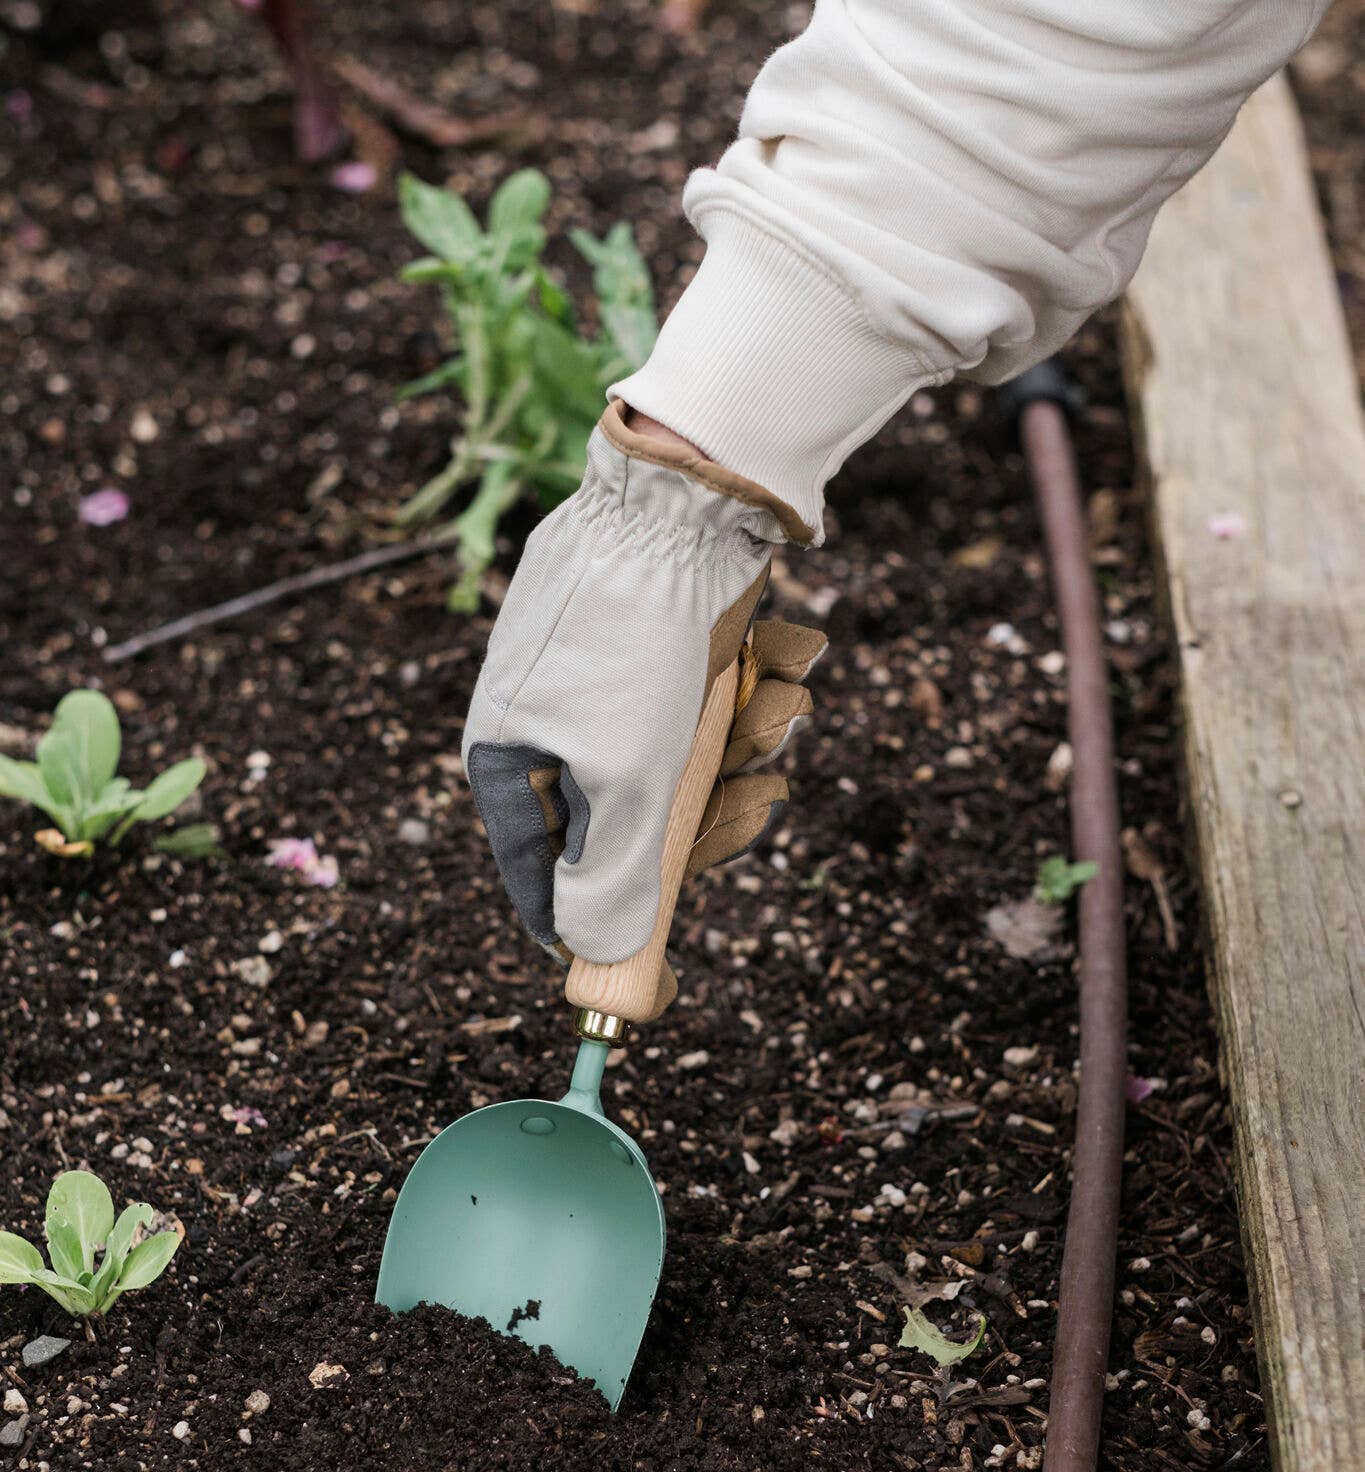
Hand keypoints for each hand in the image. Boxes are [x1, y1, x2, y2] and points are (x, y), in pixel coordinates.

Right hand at [463, 401, 824, 995]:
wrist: (691, 493)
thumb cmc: (640, 644)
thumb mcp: (627, 785)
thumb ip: (612, 885)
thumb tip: (596, 965)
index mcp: (508, 763)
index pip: (541, 882)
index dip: (602, 925)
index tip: (660, 964)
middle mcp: (549, 728)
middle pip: (630, 832)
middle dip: (706, 820)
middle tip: (762, 798)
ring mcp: (604, 687)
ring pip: (683, 771)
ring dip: (743, 750)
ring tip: (779, 709)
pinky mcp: (660, 651)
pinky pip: (708, 712)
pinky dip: (752, 700)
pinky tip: (783, 669)